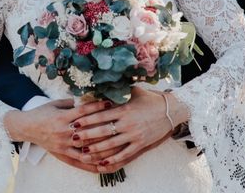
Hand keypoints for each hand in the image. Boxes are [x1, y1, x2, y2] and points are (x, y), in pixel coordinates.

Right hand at [3, 98, 115, 170]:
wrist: (26, 127)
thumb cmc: (42, 113)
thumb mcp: (55, 104)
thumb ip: (72, 102)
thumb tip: (88, 97)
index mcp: (63, 116)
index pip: (84, 111)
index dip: (98, 107)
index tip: (111, 103)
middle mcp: (64, 131)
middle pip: (89, 131)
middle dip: (105, 128)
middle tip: (121, 125)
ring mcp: (63, 144)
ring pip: (87, 148)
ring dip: (103, 148)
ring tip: (118, 147)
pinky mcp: (62, 154)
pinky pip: (79, 161)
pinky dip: (92, 163)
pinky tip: (104, 165)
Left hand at [70, 87, 187, 168]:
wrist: (171, 110)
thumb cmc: (150, 98)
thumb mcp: (134, 91)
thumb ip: (118, 90)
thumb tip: (103, 81)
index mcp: (123, 109)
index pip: (100, 115)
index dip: (86, 119)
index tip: (74, 121)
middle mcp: (127, 123)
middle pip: (103, 131)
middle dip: (87, 135)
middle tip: (73, 138)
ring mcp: (134, 135)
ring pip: (111, 145)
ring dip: (96, 149)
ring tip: (83, 152)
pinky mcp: (141, 144)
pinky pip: (125, 154)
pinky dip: (113, 160)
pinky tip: (103, 163)